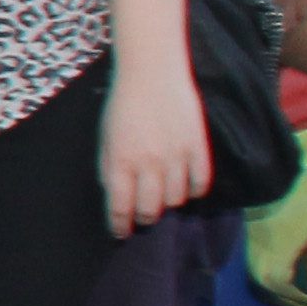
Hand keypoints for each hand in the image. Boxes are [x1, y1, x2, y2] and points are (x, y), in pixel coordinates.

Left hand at [99, 63, 211, 238]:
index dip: (120, 225)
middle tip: (143, 216)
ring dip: (168, 202)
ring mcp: (176, 156)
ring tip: (163, 196)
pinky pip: (200, 182)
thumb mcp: (105, 137)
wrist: (153, 72)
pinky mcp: (198, 147)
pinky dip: (194, 190)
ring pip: (176, 199)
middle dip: (144, 217)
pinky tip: (187, 187)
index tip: (120, 233)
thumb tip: (115, 196)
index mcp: (120, 161)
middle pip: (151, 209)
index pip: (120, 207)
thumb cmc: (122, 104)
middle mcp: (148, 164)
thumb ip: (110, 167)